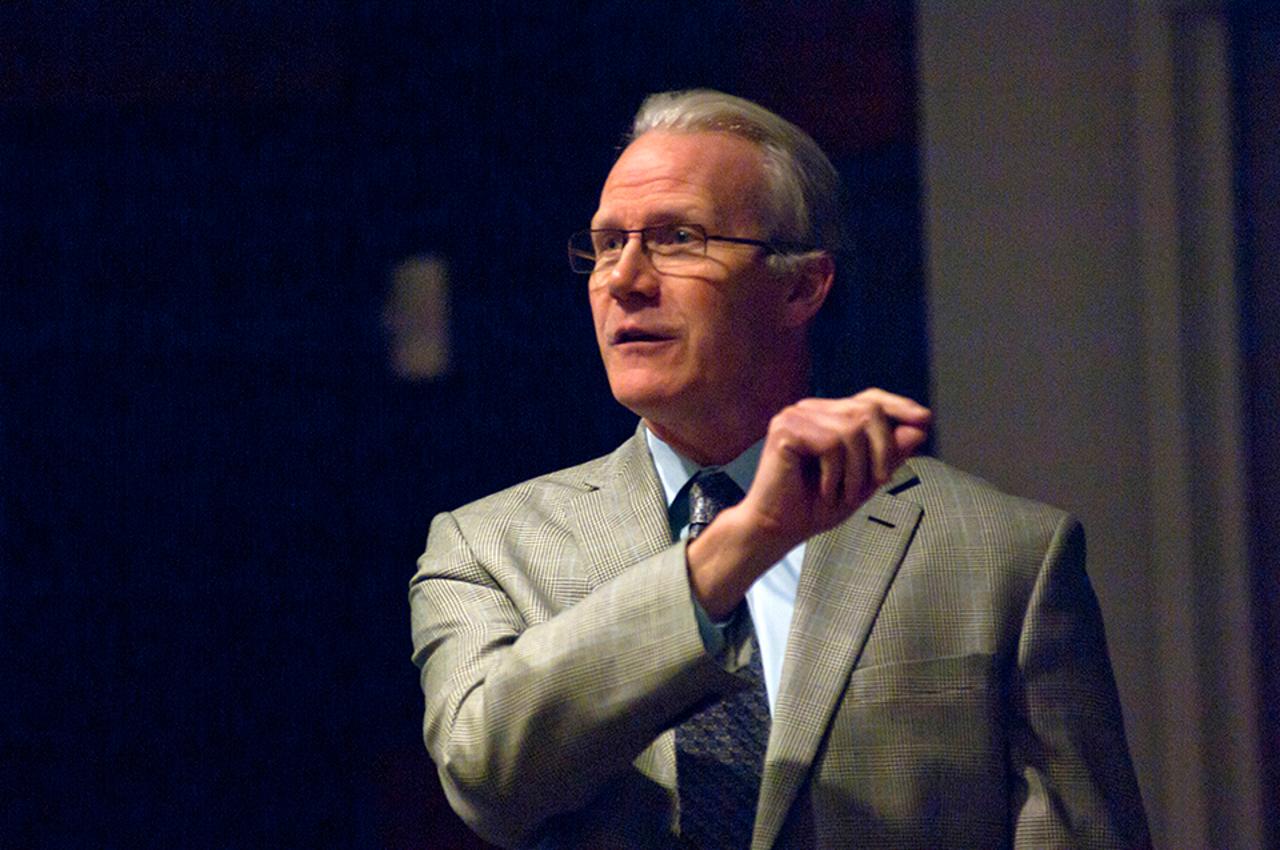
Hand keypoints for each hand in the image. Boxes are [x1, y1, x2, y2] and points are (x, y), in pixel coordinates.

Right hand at [741, 388, 931, 548]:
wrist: (777, 529)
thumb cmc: (813, 507)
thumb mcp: (864, 481)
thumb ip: (889, 455)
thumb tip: (917, 430)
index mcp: (827, 417)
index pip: (869, 398)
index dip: (899, 406)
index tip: (924, 421)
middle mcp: (811, 410)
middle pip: (868, 410)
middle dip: (883, 450)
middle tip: (876, 482)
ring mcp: (796, 416)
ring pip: (852, 429)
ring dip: (858, 470)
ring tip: (844, 493)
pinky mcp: (785, 429)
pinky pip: (832, 443)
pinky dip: (835, 473)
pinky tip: (824, 489)